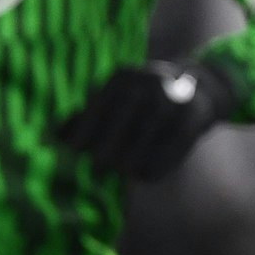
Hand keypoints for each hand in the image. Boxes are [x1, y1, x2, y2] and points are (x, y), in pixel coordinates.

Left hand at [57, 59, 235, 181]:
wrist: (200, 89)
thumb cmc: (145, 100)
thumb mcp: (118, 96)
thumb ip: (88, 114)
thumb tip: (54, 136)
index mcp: (123, 78)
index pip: (95, 112)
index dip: (82, 137)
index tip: (73, 155)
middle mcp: (146, 86)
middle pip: (115, 134)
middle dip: (104, 156)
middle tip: (99, 169)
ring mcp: (171, 103)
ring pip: (139, 150)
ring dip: (128, 166)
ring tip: (123, 172)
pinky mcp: (191, 122)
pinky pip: (165, 157)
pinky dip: (154, 170)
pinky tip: (145, 176)